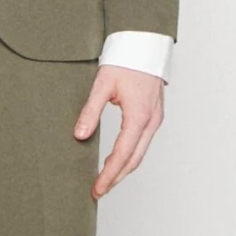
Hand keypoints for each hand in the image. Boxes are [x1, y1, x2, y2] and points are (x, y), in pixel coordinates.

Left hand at [74, 65, 163, 197]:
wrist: (144, 44)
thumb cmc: (125, 60)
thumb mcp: (102, 84)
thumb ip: (90, 111)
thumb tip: (80, 135)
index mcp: (139, 116)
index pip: (122, 154)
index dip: (109, 175)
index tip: (97, 189)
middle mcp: (151, 122)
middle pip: (134, 160)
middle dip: (116, 178)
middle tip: (98, 191)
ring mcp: (155, 120)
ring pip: (140, 154)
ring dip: (123, 170)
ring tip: (105, 181)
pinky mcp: (153, 116)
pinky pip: (142, 143)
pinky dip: (130, 157)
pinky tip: (117, 161)